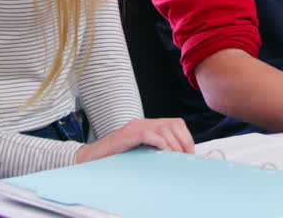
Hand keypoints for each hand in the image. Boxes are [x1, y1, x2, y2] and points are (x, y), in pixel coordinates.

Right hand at [75, 118, 194, 162]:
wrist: (92, 158)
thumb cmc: (115, 157)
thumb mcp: (140, 152)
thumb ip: (155, 150)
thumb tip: (176, 160)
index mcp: (148, 125)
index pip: (175, 123)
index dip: (186, 138)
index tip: (190, 154)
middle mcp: (143, 122)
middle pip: (174, 123)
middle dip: (185, 141)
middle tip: (187, 157)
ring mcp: (136, 126)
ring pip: (166, 128)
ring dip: (176, 145)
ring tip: (177, 158)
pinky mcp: (129, 133)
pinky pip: (151, 134)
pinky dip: (162, 144)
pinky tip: (166, 154)